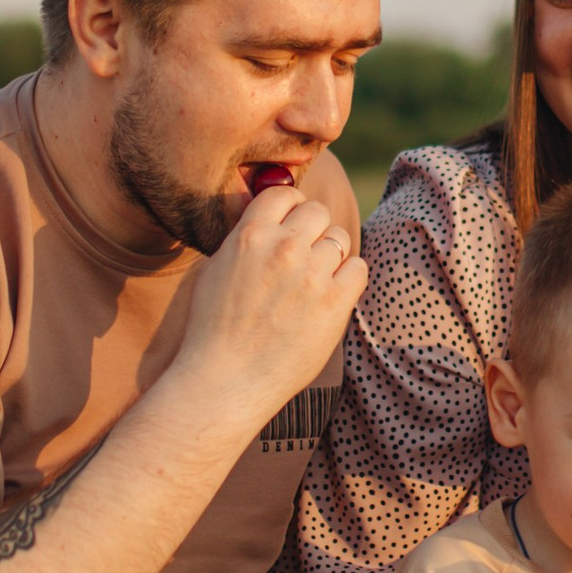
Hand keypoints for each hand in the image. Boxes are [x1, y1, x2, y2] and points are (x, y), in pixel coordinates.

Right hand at [168, 179, 363, 438]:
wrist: (225, 380)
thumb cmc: (213, 329)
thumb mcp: (216, 268)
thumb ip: (245, 238)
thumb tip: (271, 216)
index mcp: (251, 233)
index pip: (285, 192)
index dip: (291, 209)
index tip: (290, 227)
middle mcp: (284, 246)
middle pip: (318, 213)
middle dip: (313, 231)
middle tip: (304, 258)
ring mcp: (312, 273)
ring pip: (341, 239)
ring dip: (330, 257)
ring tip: (311, 285)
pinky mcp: (335, 301)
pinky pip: (358, 268)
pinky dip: (348, 278)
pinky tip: (330, 296)